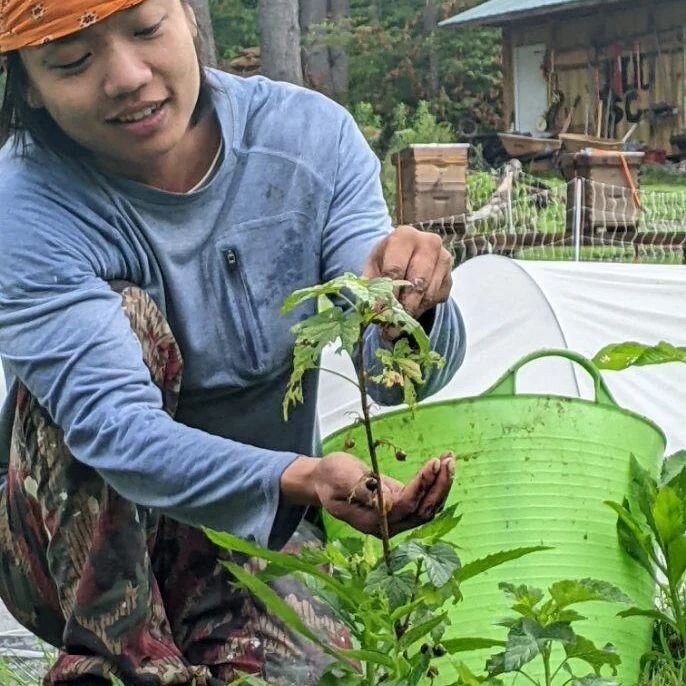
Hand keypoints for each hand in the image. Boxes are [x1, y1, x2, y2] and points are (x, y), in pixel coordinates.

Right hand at [312, 451, 454, 536]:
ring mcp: (395, 517)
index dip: (421, 486)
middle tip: (449, 459)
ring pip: (427, 506)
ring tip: (450, 459)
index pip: (405, 506)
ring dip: (441, 484)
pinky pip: (423, 499)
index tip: (433, 463)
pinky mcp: (400, 505)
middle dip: (439, 485)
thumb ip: (361, 490)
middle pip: (422, 510)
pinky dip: (435, 483)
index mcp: (371, 521)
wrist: (323, 480)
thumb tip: (385, 501)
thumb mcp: (340, 478)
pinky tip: (442, 464)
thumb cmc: (329, 477)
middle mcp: (388, 524)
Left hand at [363, 225, 452, 319]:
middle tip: (390, 328)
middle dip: (402, 308)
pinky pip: (437, 299)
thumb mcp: (373, 265)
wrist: (407, 253)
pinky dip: (422, 309)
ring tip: (396, 325)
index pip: (395, 270)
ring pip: (428, 294)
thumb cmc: (387, 259)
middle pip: (416, 283)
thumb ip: (371, 284)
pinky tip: (410, 311)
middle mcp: (429, 243)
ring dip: (412, 312)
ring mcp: (444, 259)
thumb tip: (372, 309)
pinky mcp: (450, 276)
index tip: (378, 314)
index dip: (386, 294)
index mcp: (404, 236)